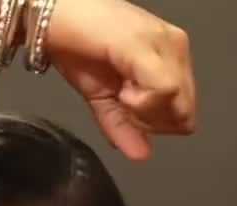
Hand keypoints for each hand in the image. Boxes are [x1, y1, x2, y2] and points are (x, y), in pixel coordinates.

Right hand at [49, 0, 196, 159]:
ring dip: (146, 110)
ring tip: (120, 92)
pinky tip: (122, 91)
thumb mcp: (102, 100)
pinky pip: (163, 91)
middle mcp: (173, 46)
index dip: (157, 125)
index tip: (128, 113)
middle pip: (185, 110)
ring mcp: (163, 43)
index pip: (185, 110)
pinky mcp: (147, 45)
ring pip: (177, 102)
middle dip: (153, 121)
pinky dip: (141, 102)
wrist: (50, 17)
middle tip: (124, 105)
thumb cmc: (75, 48)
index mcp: (169, 57)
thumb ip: (122, 127)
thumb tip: (141, 156)